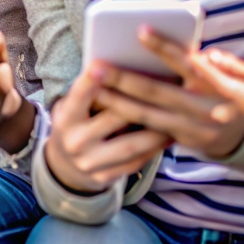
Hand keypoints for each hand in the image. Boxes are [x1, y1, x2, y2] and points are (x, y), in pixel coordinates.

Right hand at [45, 63, 170, 193]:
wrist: (65, 165)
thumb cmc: (77, 123)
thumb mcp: (73, 107)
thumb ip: (90, 94)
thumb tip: (123, 73)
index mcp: (66, 118)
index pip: (79, 96)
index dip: (89, 81)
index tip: (99, 65)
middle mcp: (75, 141)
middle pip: (113, 118)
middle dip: (140, 102)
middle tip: (167, 89)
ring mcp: (90, 162)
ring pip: (131, 144)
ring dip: (157, 130)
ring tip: (178, 117)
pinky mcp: (105, 178)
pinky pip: (136, 162)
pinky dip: (155, 149)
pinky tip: (169, 137)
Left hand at [94, 27, 243, 158]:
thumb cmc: (235, 91)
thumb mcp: (243, 75)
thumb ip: (225, 63)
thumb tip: (206, 55)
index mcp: (220, 87)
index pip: (189, 64)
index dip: (164, 47)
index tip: (140, 30)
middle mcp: (205, 110)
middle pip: (158, 92)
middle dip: (124, 78)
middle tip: (97, 65)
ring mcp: (191, 129)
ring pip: (147, 115)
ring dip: (116, 101)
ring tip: (92, 87)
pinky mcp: (180, 141)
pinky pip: (148, 130)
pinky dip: (125, 118)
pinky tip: (103, 106)